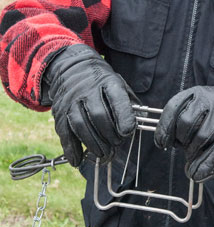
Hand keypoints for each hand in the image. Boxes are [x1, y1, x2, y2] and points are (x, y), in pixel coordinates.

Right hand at [42, 44, 138, 165]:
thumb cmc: (100, 80)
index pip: (116, 99)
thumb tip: (142, 121)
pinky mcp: (59, 112)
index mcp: (106, 81)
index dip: (123, 116)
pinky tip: (78, 160)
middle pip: (98, 115)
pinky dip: (71, 149)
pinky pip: (64, 132)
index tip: (128, 131)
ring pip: (80, 125)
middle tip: (117, 145)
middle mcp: (86, 90)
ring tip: (103, 154)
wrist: (70, 67)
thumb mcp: (118, 82)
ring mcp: (70, 101)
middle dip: (109, 134)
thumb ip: (129, 101)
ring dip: (93, 144)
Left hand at [154, 80, 213, 180]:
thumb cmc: (213, 107)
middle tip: (180, 146)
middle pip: (186, 122)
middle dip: (179, 139)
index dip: (164, 128)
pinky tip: (198, 173)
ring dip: (191, 152)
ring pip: (201, 136)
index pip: (173, 108)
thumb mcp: (196, 102)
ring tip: (190, 155)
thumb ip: (180, 116)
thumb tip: (164, 143)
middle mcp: (209, 101)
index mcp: (195, 93)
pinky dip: (205, 164)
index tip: (161, 143)